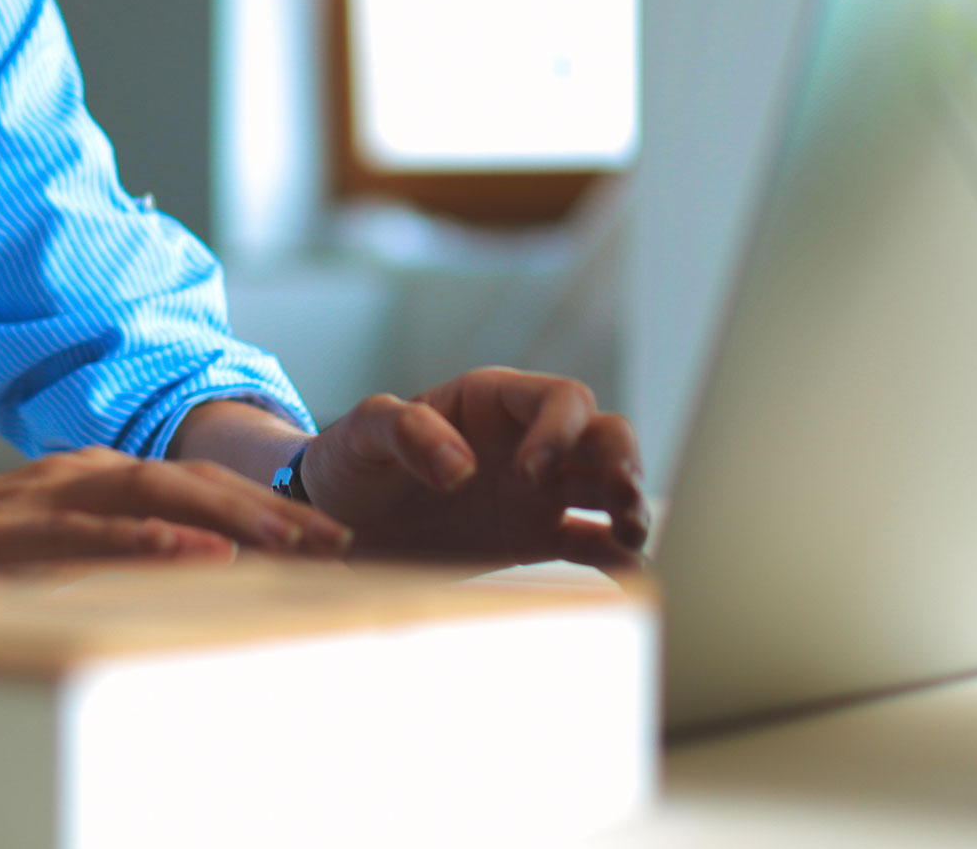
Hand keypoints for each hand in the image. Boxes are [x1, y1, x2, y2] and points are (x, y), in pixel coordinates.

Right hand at [0, 448, 352, 576]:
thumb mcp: (45, 552)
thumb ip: (105, 548)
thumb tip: (182, 569)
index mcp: (89, 477)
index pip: (194, 484)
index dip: (265, 503)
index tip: (326, 533)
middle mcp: (74, 474)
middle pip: (192, 479)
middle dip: (271, 506)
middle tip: (338, 539)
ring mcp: (39, 496)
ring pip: (153, 492)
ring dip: (231, 515)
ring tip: (292, 541)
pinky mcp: (4, 529)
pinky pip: (85, 532)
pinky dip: (144, 539)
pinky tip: (194, 551)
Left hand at [301, 368, 645, 572]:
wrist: (342, 518)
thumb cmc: (353, 459)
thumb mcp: (363, 432)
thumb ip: (405, 431)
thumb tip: (461, 466)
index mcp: (493, 401)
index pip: (561, 398)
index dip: (562, 430)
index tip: (532, 473)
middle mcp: (528, 440)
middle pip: (603, 435)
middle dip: (623, 461)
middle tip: (621, 497)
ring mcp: (537, 490)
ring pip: (607, 488)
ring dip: (631, 506)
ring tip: (633, 534)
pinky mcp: (533, 537)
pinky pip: (590, 543)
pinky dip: (616, 558)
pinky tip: (632, 579)